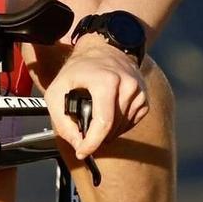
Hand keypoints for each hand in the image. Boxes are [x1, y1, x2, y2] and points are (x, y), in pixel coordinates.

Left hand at [45, 37, 149, 159]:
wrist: (103, 49)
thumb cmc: (80, 69)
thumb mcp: (57, 89)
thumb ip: (62, 119)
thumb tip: (77, 143)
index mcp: (106, 81)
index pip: (103, 122)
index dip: (92, 142)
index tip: (82, 152)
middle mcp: (127, 85)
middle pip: (112, 127)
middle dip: (96, 136)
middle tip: (83, 132)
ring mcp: (138, 92)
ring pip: (122, 128)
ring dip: (106, 132)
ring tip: (93, 119)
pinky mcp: (144, 98)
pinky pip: (131, 122)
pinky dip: (118, 125)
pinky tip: (108, 114)